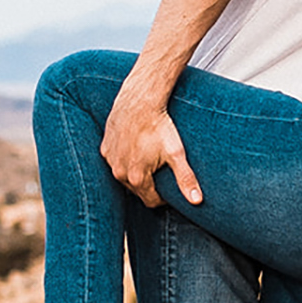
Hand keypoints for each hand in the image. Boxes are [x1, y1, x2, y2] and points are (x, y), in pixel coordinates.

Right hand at [100, 86, 202, 208]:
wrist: (140, 101)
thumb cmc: (159, 126)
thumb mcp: (176, 154)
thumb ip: (185, 179)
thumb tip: (197, 201)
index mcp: (137, 178)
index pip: (151, 201)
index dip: (164, 197)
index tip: (170, 187)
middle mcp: (120, 172)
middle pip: (138, 190)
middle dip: (150, 185)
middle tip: (161, 170)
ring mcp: (110, 161)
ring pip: (125, 176)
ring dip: (136, 173)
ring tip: (149, 159)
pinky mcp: (105, 148)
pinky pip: (115, 162)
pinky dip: (125, 159)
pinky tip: (136, 149)